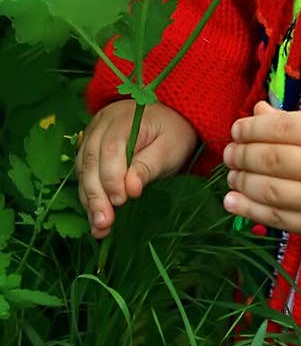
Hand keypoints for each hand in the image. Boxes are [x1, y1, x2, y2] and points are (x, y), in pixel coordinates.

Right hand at [76, 99, 197, 239]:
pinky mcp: (89, 150)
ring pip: (83, 170)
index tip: (120, 200)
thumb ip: (148, 166)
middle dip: (96, 195)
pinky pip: (83, 175)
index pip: (111, 148)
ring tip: (100, 227)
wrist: (169, 120)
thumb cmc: (172, 134)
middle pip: (91, 160)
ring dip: (89, 200)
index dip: (112, 176)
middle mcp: (103, 124)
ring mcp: (93, 135)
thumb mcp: (169, 148)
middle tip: (104, 222)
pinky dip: (89, 198)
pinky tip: (96, 219)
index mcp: (126, 118)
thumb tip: (130, 189)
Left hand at [222, 102, 300, 243]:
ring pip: (270, 192)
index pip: (281, 128)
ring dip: (242, 181)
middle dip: (242, 154)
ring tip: (231, 173)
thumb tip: (256, 112)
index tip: (237, 128)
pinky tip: (233, 201)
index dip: (252, 128)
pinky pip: (279, 220)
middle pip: (271, 160)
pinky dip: (250, 211)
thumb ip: (296, 120)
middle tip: (229, 151)